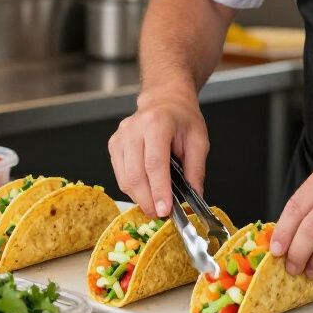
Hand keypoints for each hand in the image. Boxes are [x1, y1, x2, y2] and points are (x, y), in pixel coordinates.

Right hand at [108, 88, 208, 217]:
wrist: (165, 99)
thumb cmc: (182, 118)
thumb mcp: (198, 140)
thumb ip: (196, 170)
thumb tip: (194, 197)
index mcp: (157, 123)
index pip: (155, 163)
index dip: (159, 190)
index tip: (165, 210)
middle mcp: (134, 129)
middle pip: (135, 174)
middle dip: (148, 200)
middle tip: (161, 214)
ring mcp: (120, 137)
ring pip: (124, 178)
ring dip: (140, 197)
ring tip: (155, 203)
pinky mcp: (113, 145)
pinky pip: (120, 175)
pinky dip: (132, 188)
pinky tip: (146, 190)